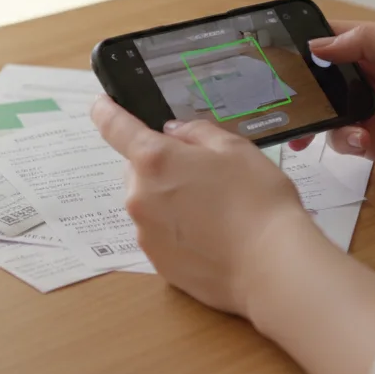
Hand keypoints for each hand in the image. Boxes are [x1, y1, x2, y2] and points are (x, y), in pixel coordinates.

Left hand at [91, 96, 324, 315]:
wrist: (271, 268)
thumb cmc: (258, 201)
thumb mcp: (235, 149)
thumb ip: (197, 133)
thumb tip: (174, 133)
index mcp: (154, 159)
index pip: (115, 127)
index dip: (107, 111)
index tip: (102, 105)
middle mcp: (139, 196)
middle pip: (138, 169)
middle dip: (161, 166)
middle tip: (203, 173)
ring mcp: (146, 233)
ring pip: (150, 203)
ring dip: (169, 199)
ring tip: (214, 210)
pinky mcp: (158, 263)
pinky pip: (160, 234)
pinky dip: (177, 229)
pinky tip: (212, 236)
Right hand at [291, 21, 374, 184]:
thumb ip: (365, 41)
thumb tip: (318, 45)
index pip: (328, 39)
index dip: (299, 44)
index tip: (269, 55)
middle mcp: (368, 78)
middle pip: (318, 79)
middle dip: (297, 91)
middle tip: (277, 102)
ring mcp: (370, 111)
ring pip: (323, 113)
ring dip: (315, 121)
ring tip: (310, 132)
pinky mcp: (374, 142)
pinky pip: (342, 141)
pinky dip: (343, 142)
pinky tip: (362, 142)